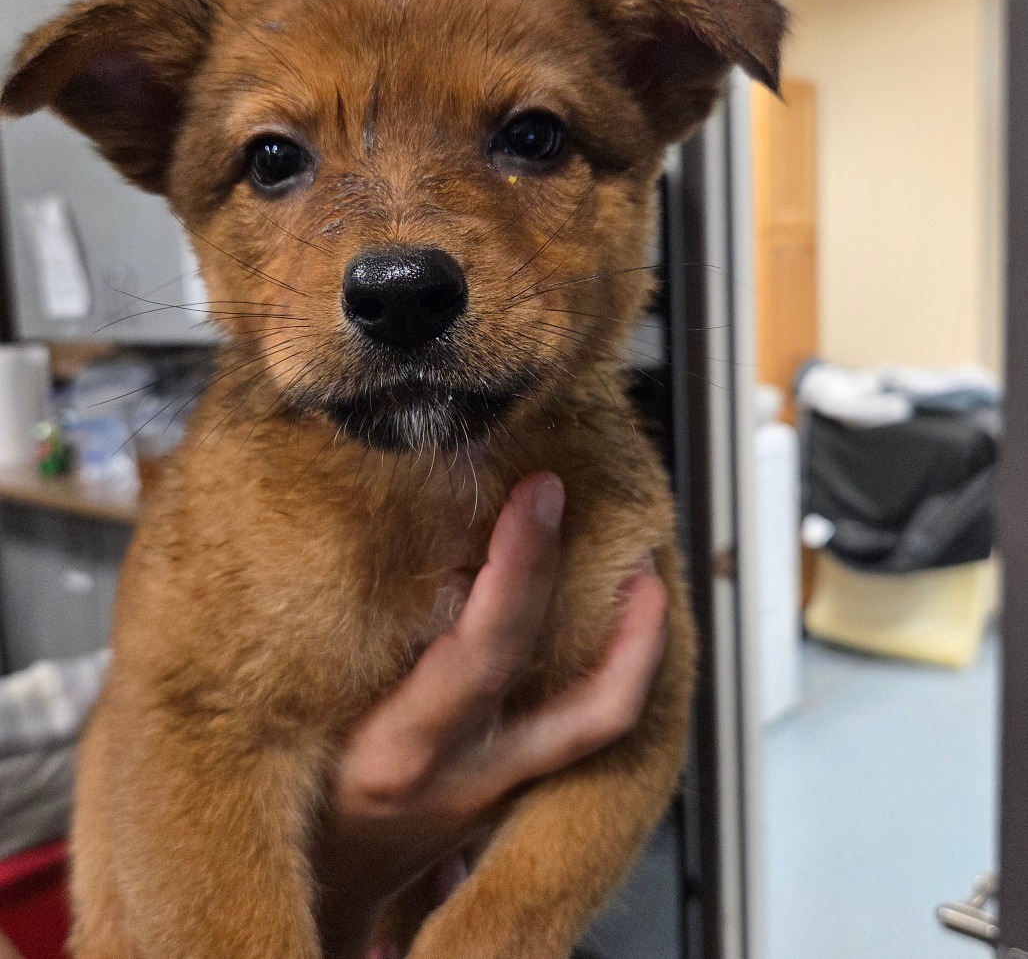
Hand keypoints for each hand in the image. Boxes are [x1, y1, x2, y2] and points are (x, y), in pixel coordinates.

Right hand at [320, 473, 667, 953]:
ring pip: (600, 723)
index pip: (486, 650)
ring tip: (644, 576)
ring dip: (637, 647)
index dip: (525, 565)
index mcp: (401, 750)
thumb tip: (401, 535)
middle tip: (611, 526)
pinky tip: (613, 624)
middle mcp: (466, 776)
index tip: (540, 496)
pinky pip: (584, 732)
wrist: (308, 892)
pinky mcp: (510, 791)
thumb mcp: (292, 713)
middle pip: (574, 698)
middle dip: (605, 605)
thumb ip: (345, 636)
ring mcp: (498, 790)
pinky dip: (613, 673)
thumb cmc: (288, 795)